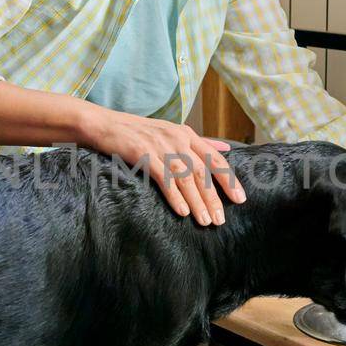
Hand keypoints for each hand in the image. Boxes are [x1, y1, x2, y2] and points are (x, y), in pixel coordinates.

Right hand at [77, 109, 245, 225]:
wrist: (104, 125)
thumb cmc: (138, 132)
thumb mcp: (173, 132)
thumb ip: (201, 142)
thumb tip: (227, 149)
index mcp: (187, 134)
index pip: (215, 159)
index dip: (229, 180)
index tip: (240, 199)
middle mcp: (178, 139)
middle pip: (202, 172)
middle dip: (214, 198)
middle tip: (221, 220)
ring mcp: (161, 146)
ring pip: (186, 178)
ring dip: (197, 202)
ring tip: (206, 221)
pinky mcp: (143, 154)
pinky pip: (164, 178)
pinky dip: (175, 196)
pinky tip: (182, 212)